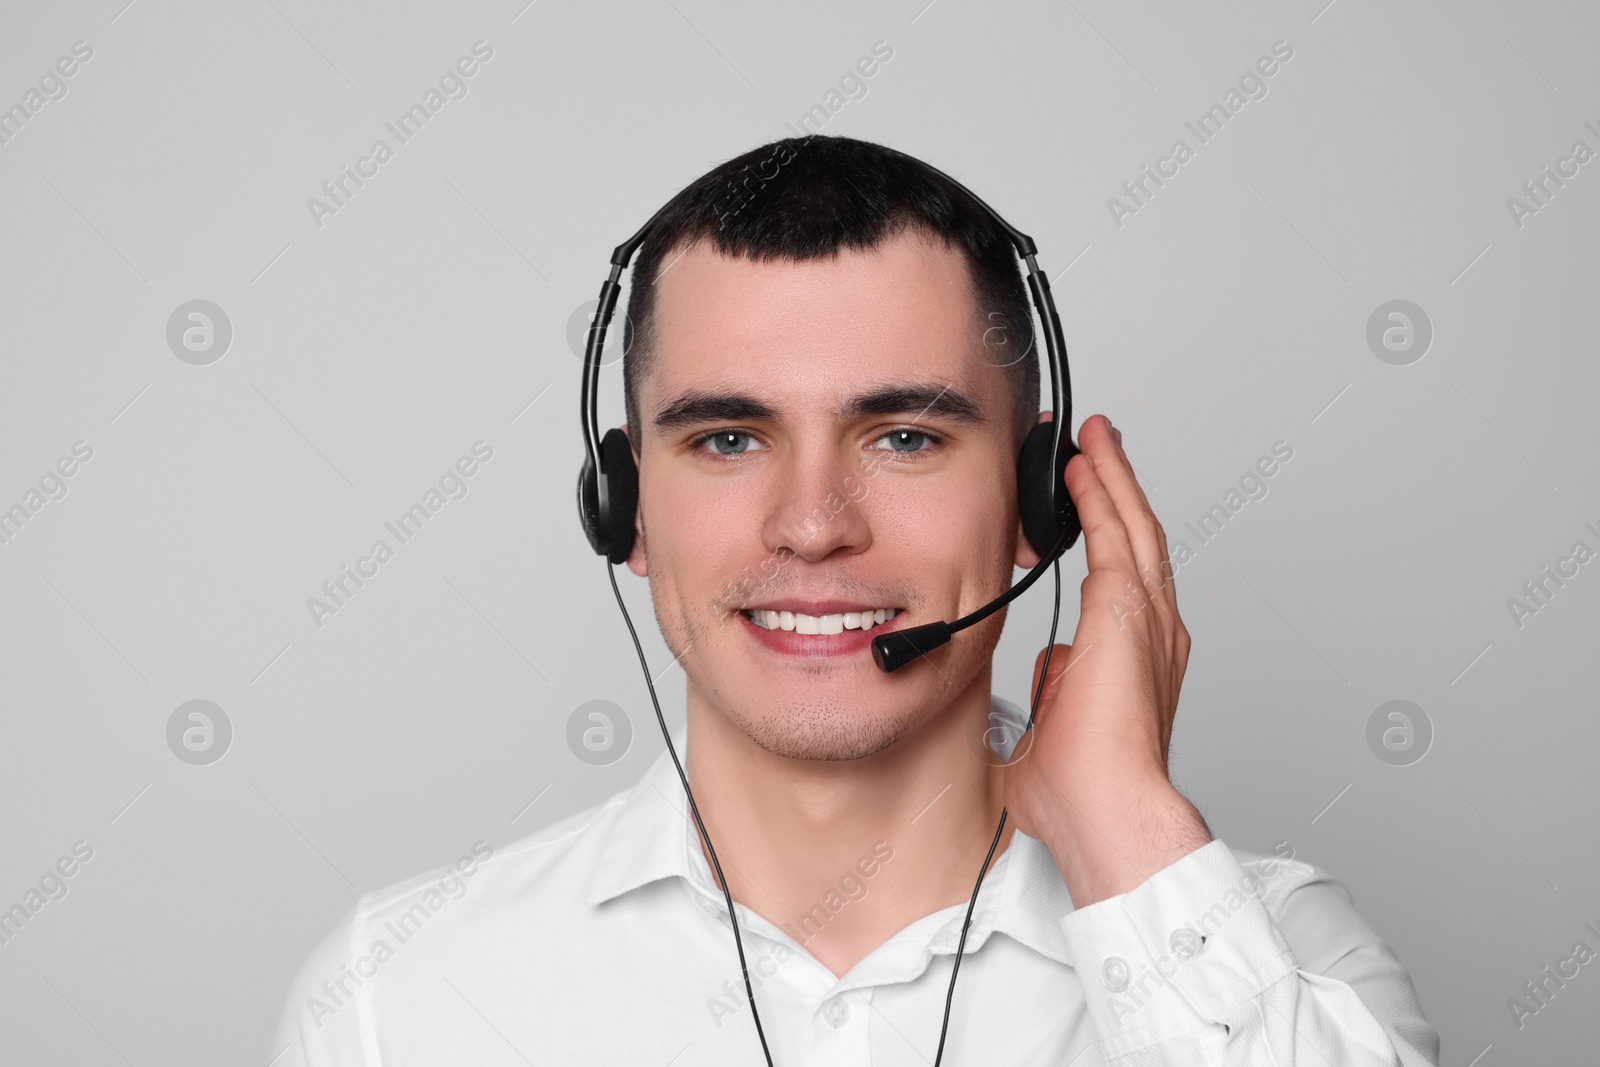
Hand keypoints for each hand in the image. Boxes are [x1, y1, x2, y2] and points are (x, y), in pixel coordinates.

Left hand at [1002, 414, 1211, 906]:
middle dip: (1117, 488)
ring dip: (1112, 478)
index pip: (1125, 578)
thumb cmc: (1084, 791)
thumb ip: (1060, 690)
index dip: (1109, 533)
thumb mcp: (1059, 728)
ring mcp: (1148, 619)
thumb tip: (1055, 667)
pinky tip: (1085, 462)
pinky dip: (1102, 492)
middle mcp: (1155, 632)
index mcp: (1140, 659)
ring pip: (1133, 526)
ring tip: (1093, 439)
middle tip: (1098, 446)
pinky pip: (1116, 533)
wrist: (1107, 810)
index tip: (1091, 501)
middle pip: (1139, 538)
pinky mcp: (1127, 611)